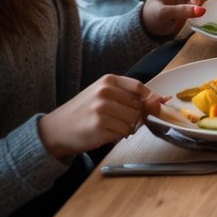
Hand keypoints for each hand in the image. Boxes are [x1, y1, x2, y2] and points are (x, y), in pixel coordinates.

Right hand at [37, 74, 166, 159]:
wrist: (55, 129)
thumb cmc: (82, 111)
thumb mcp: (103, 94)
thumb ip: (129, 95)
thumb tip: (161, 100)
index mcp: (107, 81)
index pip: (139, 87)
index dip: (148, 99)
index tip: (150, 106)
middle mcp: (105, 93)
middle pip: (138, 107)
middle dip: (135, 116)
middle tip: (119, 119)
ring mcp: (102, 110)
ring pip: (133, 121)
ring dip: (127, 128)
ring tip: (110, 125)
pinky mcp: (99, 128)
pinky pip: (123, 133)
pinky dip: (118, 136)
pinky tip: (104, 133)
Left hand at [140, 0, 212, 38]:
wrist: (147, 29)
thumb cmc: (150, 17)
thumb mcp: (162, 13)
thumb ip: (180, 11)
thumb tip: (201, 11)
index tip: (199, 9)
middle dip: (206, 2)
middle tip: (204, 15)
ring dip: (208, 8)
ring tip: (204, 18)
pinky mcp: (193, 6)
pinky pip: (205, 7)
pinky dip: (207, 13)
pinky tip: (205, 20)